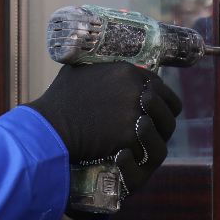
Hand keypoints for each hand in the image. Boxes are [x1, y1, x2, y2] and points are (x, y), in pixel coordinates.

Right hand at [27, 62, 181, 173]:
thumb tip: (105, 67)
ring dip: (158, 133)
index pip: (158, 83)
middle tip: (157, 124)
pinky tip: (136, 152)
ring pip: (163, 127)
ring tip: (148, 140)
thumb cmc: (59, 100)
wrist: (50, 128)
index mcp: (127, 71)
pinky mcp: (130, 136)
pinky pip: (147, 145)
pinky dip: (142, 150)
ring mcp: (135, 114)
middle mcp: (136, 90)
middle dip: (165, 114)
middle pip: (169, 104)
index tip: (152, 104)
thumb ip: (100, 68)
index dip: (158, 95)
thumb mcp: (79, 71)